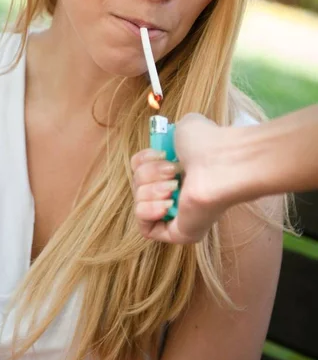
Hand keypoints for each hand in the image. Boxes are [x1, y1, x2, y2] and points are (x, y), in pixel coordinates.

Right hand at [131, 114, 234, 243]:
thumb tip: (168, 142)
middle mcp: (175, 193)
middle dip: (149, 174)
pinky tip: (167, 203)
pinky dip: (149, 210)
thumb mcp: (186, 126)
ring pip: (138, 203)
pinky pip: (145, 227)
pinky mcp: (176, 233)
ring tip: (174, 187)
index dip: (143, 160)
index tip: (162, 153)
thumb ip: (173, 132)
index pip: (140, 170)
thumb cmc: (207, 144)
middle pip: (137, 184)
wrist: (221, 164)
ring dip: (152, 190)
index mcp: (176, 171)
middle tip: (173, 171)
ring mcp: (176, 215)